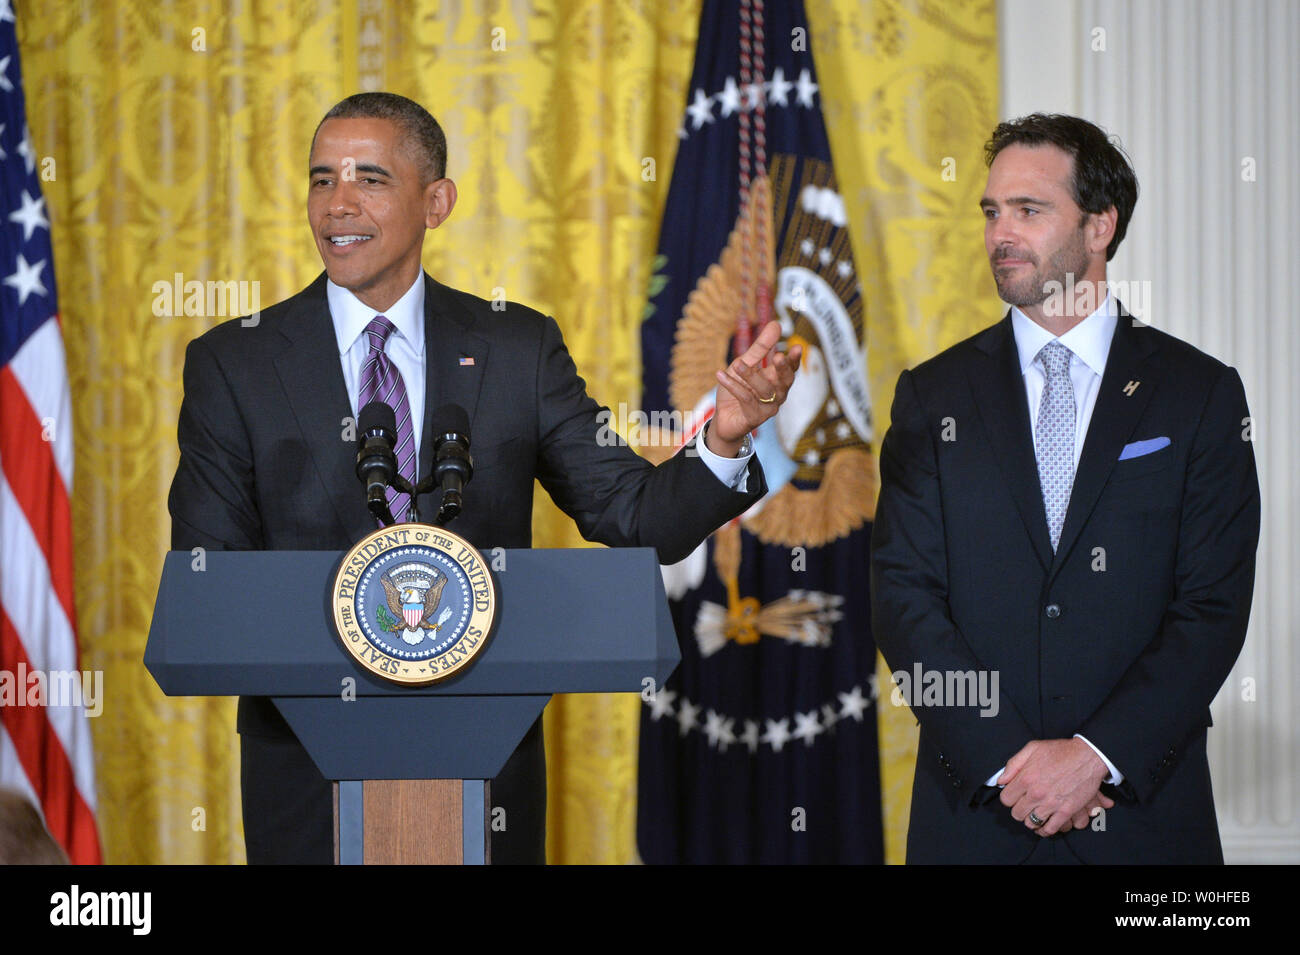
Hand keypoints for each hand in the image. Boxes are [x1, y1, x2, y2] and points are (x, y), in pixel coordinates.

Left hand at [706, 320, 801, 455]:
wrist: (723, 417)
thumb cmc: (737, 389)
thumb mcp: (745, 364)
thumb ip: (760, 348)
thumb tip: (776, 324)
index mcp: (777, 380)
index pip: (791, 369)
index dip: (794, 360)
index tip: (797, 347)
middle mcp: (777, 395)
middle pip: (785, 382)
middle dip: (783, 369)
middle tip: (779, 356)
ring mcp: (768, 408)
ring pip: (765, 390)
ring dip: (750, 376)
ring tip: (737, 364)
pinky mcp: (755, 418)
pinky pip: (746, 399)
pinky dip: (733, 386)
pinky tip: (720, 375)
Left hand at [997, 738, 1108, 836]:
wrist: (1088, 757)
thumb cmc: (1060, 751)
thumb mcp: (1032, 748)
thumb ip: (1013, 764)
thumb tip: (1001, 780)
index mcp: (1025, 778)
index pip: (1005, 799)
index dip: (1009, 797)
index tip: (1015, 795)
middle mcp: (1036, 793)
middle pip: (1017, 813)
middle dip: (1019, 809)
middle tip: (1025, 804)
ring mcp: (1051, 804)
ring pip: (1031, 823)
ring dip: (1031, 819)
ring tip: (1034, 813)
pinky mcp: (1066, 812)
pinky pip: (1050, 829)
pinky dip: (1045, 830)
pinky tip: (1044, 824)